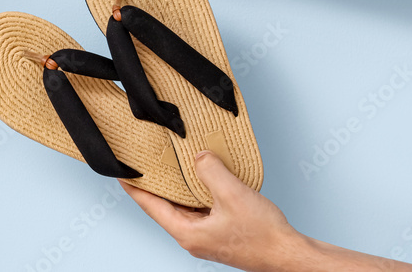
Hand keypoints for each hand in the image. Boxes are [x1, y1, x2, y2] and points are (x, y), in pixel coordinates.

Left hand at [121, 151, 302, 270]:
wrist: (291, 255)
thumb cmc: (265, 236)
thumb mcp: (232, 194)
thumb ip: (209, 170)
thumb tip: (198, 156)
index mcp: (187, 233)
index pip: (150, 206)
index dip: (134, 187)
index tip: (120, 172)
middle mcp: (193, 237)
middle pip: (165, 206)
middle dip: (154, 184)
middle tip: (143, 163)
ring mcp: (207, 236)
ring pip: (184, 206)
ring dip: (178, 187)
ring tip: (169, 164)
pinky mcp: (221, 232)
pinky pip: (201, 207)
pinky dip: (197, 191)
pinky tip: (201, 177)